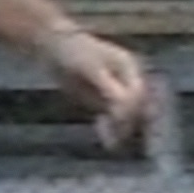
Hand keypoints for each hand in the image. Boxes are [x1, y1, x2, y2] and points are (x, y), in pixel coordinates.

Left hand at [35, 28, 149, 151]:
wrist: (55, 48)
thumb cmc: (76, 52)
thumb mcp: (93, 69)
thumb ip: (109, 88)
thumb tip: (124, 107)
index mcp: (130, 68)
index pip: (138, 93)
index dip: (130, 108)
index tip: (117, 120)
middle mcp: (128, 81)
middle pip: (136, 107)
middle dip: (128, 123)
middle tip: (118, 138)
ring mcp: (117, 92)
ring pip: (125, 117)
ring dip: (120, 130)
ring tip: (112, 145)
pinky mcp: (103, 102)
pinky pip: (110, 119)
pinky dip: (109, 130)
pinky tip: (106, 141)